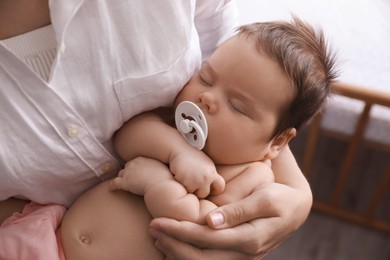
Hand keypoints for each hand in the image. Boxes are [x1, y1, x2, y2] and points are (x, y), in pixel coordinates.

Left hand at [110, 157, 169, 193]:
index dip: (136, 169)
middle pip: (127, 167)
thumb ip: (158, 169)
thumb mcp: (163, 169)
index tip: (138, 173)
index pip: (135, 162)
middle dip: (129, 173)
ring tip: (124, 185)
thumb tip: (161, 172)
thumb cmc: (165, 179)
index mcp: (143, 159)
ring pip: (121, 175)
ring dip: (122, 179)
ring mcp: (128, 173)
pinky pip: (114, 183)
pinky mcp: (124, 182)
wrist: (161, 185)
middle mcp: (134, 163)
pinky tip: (111, 189)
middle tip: (132, 180)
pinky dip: (112, 186)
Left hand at [149, 181, 312, 258]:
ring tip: (158, 237)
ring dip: (177, 252)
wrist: (294, 210)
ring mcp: (240, 258)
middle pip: (200, 258)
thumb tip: (211, 221)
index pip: (206, 239)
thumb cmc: (279, 199)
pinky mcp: (237, 256)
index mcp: (250, 239)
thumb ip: (239, 210)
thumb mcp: (265, 198)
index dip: (179, 231)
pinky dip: (188, 256)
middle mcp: (244, 254)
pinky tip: (173, 246)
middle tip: (152, 228)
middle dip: (172, 244)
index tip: (158, 221)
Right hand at [169, 149, 224, 197]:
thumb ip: (210, 175)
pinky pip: (185, 190)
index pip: (220, 187)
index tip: (208, 187)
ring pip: (194, 194)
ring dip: (190, 188)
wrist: (180, 150)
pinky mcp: (186, 182)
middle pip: (204, 193)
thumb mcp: (206, 164)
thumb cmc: (192, 157)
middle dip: (199, 190)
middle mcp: (206, 177)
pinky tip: (181, 177)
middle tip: (192, 181)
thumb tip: (213, 186)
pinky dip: (182, 186)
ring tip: (186, 178)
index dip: (215, 189)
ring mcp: (196, 180)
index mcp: (212, 173)